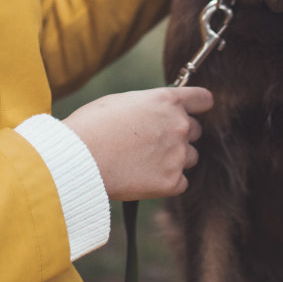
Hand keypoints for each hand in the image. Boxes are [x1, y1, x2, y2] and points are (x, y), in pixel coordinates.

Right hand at [63, 87, 212, 200]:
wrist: (80, 159)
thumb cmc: (91, 127)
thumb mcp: (121, 102)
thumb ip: (148, 107)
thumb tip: (154, 115)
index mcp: (166, 101)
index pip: (202, 99)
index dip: (198, 105)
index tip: (195, 111)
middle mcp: (178, 125)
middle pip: (195, 131)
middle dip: (179, 135)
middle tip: (153, 143)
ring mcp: (177, 154)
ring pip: (190, 157)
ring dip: (174, 159)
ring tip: (144, 162)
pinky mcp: (172, 182)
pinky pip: (180, 182)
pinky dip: (167, 182)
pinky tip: (144, 179)